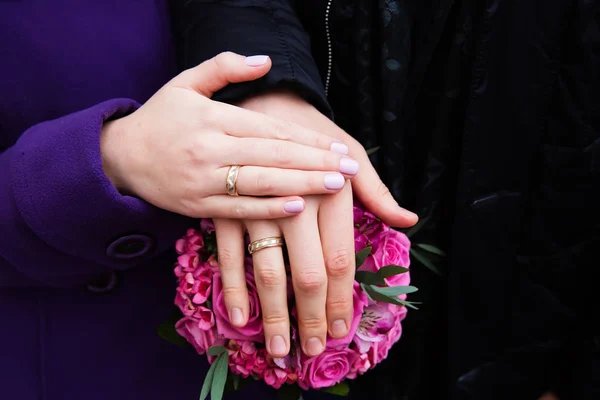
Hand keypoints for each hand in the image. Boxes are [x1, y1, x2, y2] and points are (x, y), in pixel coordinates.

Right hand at [99, 52, 358, 219]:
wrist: (118, 157)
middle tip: (350, 169)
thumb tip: (265, 60)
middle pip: (273, 155)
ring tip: (337, 187)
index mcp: (212, 117)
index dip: (306, 138)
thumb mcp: (185, 83)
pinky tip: (299, 208)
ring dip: (303, 184)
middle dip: (316, 162)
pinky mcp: (197, 206)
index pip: (270, 127)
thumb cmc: (159, 118)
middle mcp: (209, 148)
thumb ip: (224, 67)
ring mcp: (203, 180)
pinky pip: (239, 209)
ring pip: (261, 182)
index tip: (338, 146)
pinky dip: (269, 209)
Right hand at [212, 89, 413, 358]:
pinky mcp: (226, 207)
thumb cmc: (308, 129)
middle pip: (306, 272)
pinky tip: (237, 317)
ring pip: (268, 271)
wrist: (258, 101)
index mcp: (330, 190)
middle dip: (309, 316)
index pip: (339, 258)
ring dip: (273, 314)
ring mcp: (257, 206)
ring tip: (278, 349)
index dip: (339, 299)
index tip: (339, 330)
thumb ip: (376, 190)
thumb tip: (409, 220)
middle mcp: (295, 201)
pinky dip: (233, 287)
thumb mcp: (349, 150)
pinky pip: (229, 255)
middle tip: (312, 351)